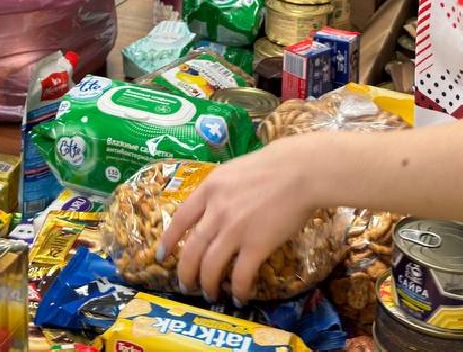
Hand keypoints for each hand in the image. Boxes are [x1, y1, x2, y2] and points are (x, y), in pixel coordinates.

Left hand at [159, 136, 323, 302]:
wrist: (300, 170)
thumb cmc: (271, 166)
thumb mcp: (233, 171)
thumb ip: (219, 191)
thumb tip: (210, 208)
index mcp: (209, 190)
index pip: (179, 220)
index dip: (169, 241)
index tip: (161, 256)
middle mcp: (216, 211)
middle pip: (191, 250)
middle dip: (186, 273)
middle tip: (187, 286)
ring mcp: (235, 229)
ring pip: (210, 267)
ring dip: (208, 285)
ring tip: (210, 294)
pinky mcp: (257, 245)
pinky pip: (240, 275)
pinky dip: (238, 289)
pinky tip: (240, 296)